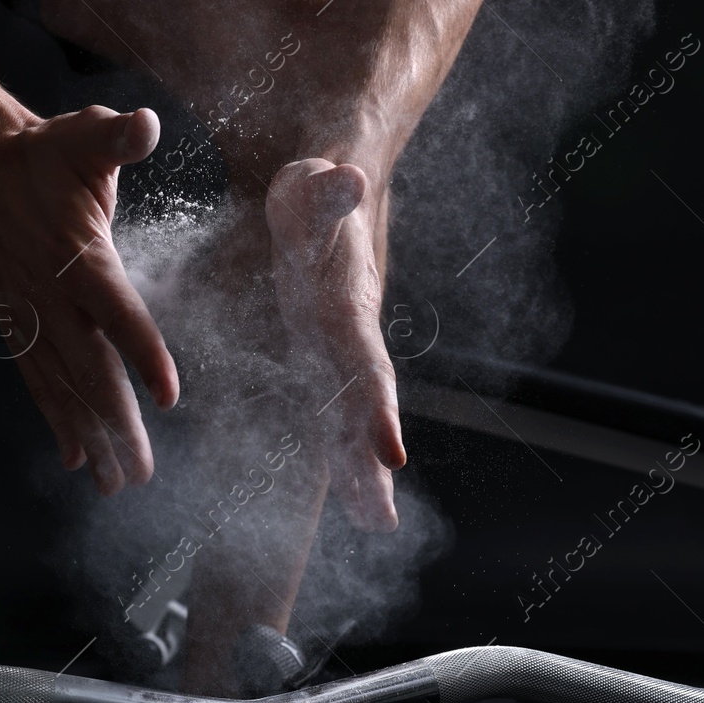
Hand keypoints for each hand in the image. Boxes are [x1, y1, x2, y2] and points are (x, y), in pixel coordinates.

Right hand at [0, 105, 177, 494]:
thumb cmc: (47, 153)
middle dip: (116, 425)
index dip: (142, 353)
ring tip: (114, 485)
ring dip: (88, 438)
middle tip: (142, 474)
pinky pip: (39, 382)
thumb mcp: (84, 134)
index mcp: (76, 256)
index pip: (115, 311)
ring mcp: (30, 316)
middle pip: (88, 370)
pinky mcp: (18, 324)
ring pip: (62, 388)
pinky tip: (74, 461)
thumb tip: (146, 126)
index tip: (169, 397)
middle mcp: (50, 296)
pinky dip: (56, 421)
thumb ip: (116, 138)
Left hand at [266, 159, 404, 531]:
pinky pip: (332, 416)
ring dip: (364, 473)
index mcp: (346, 310)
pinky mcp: (321, 361)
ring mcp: (338, 355)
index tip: (392, 455)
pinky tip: (353, 500)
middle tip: (385, 518)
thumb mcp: (311, 186)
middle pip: (367, 410)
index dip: (378, 411)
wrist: (329, 191)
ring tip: (380, 525)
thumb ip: (326, 191)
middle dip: (374, 461)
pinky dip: (343, 456)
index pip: (366, 368)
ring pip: (353, 422)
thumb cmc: (314, 191)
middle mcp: (350, 340)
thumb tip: (346, 178)